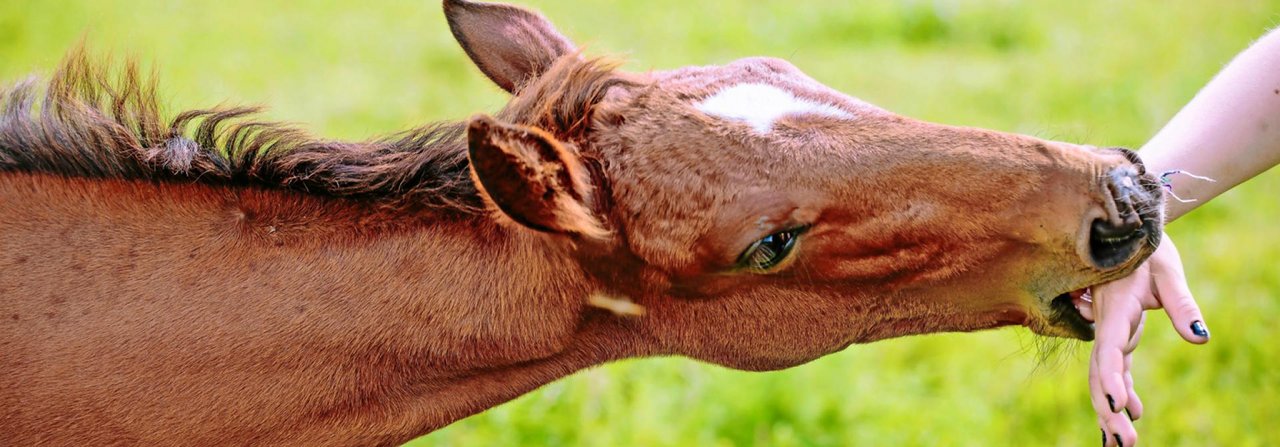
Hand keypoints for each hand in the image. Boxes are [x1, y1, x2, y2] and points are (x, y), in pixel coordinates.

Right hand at [1087, 238, 1209, 445]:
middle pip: (1101, 374)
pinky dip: (1120, 391)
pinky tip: (1135, 412)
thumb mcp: (1169, 272)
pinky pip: (1115, 368)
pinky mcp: (1117, 332)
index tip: (1118, 408)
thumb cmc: (1148, 246)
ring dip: (1109, 409)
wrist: (1127, 227)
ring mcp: (1108, 330)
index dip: (1112, 381)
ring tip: (1121, 443)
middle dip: (1109, 410)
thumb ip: (1184, 306)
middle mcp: (1105, 324)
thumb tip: (1201, 340)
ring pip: (1103, 376)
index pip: (1109, 351)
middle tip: (1124, 443)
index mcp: (1115, 309)